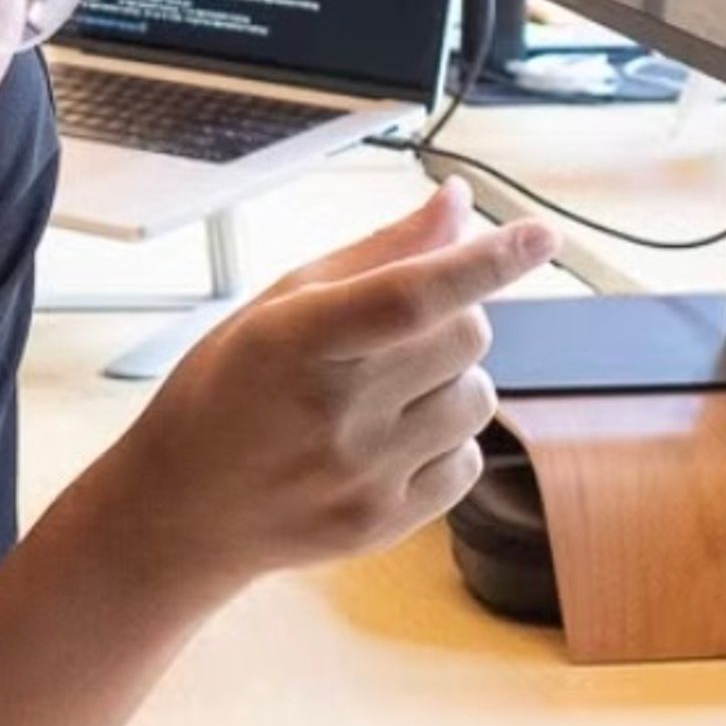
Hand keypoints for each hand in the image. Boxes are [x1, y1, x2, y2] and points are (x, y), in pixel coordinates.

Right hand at [115, 180, 551, 593]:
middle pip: (467, 337)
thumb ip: (378, 253)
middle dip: (457, 316)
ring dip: (452, 380)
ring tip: (387, 390)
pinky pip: (468, 459)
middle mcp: (333, 412)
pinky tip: (387, 438)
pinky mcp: (385, 522)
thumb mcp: (279, 304)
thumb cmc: (230, 387)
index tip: (539, 234)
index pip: (412, 294)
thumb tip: (459, 203)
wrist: (185, 508)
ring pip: (479, 398)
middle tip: (401, 330)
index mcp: (297, 340)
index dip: (484, 260)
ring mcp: (362, 475)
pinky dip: (445, 439)